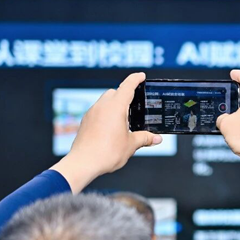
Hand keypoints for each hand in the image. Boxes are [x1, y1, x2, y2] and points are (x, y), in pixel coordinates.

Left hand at [51, 72, 161, 192]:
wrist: (83, 163)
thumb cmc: (106, 153)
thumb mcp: (131, 145)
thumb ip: (144, 138)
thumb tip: (156, 138)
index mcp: (116, 107)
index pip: (128, 86)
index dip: (136, 79)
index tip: (141, 76)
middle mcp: (102, 106)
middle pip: (115, 92)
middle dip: (125, 95)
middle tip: (134, 107)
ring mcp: (92, 113)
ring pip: (105, 101)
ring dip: (114, 106)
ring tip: (123, 121)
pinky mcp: (85, 121)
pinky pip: (97, 111)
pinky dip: (105, 114)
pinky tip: (110, 129)